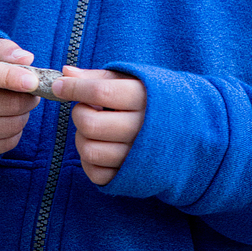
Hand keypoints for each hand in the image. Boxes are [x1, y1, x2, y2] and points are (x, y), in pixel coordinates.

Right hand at [0, 37, 41, 155]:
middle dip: (29, 96)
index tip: (32, 81)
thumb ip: (3, 48)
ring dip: (24, 113)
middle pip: (9, 104)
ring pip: (12, 125)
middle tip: (29, 88)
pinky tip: (6, 118)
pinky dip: (15, 131)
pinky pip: (6, 143)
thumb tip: (26, 58)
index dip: (10, 77)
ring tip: (17, 102)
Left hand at [51, 67, 145, 185]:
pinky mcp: (130, 176)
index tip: (59, 86)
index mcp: (145, 98)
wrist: (192, 132)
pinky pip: (95, 174)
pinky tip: (98, 145)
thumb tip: (64, 73)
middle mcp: (143, 128)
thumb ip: (99, 77)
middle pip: (91, 124)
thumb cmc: (155, 100)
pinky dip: (88, 161)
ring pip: (89, 151)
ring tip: (92, 127)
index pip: (100, 92)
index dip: (74, 88)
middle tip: (87, 108)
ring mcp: (137, 156)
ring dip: (81, 137)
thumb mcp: (133, 81)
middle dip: (79, 113)